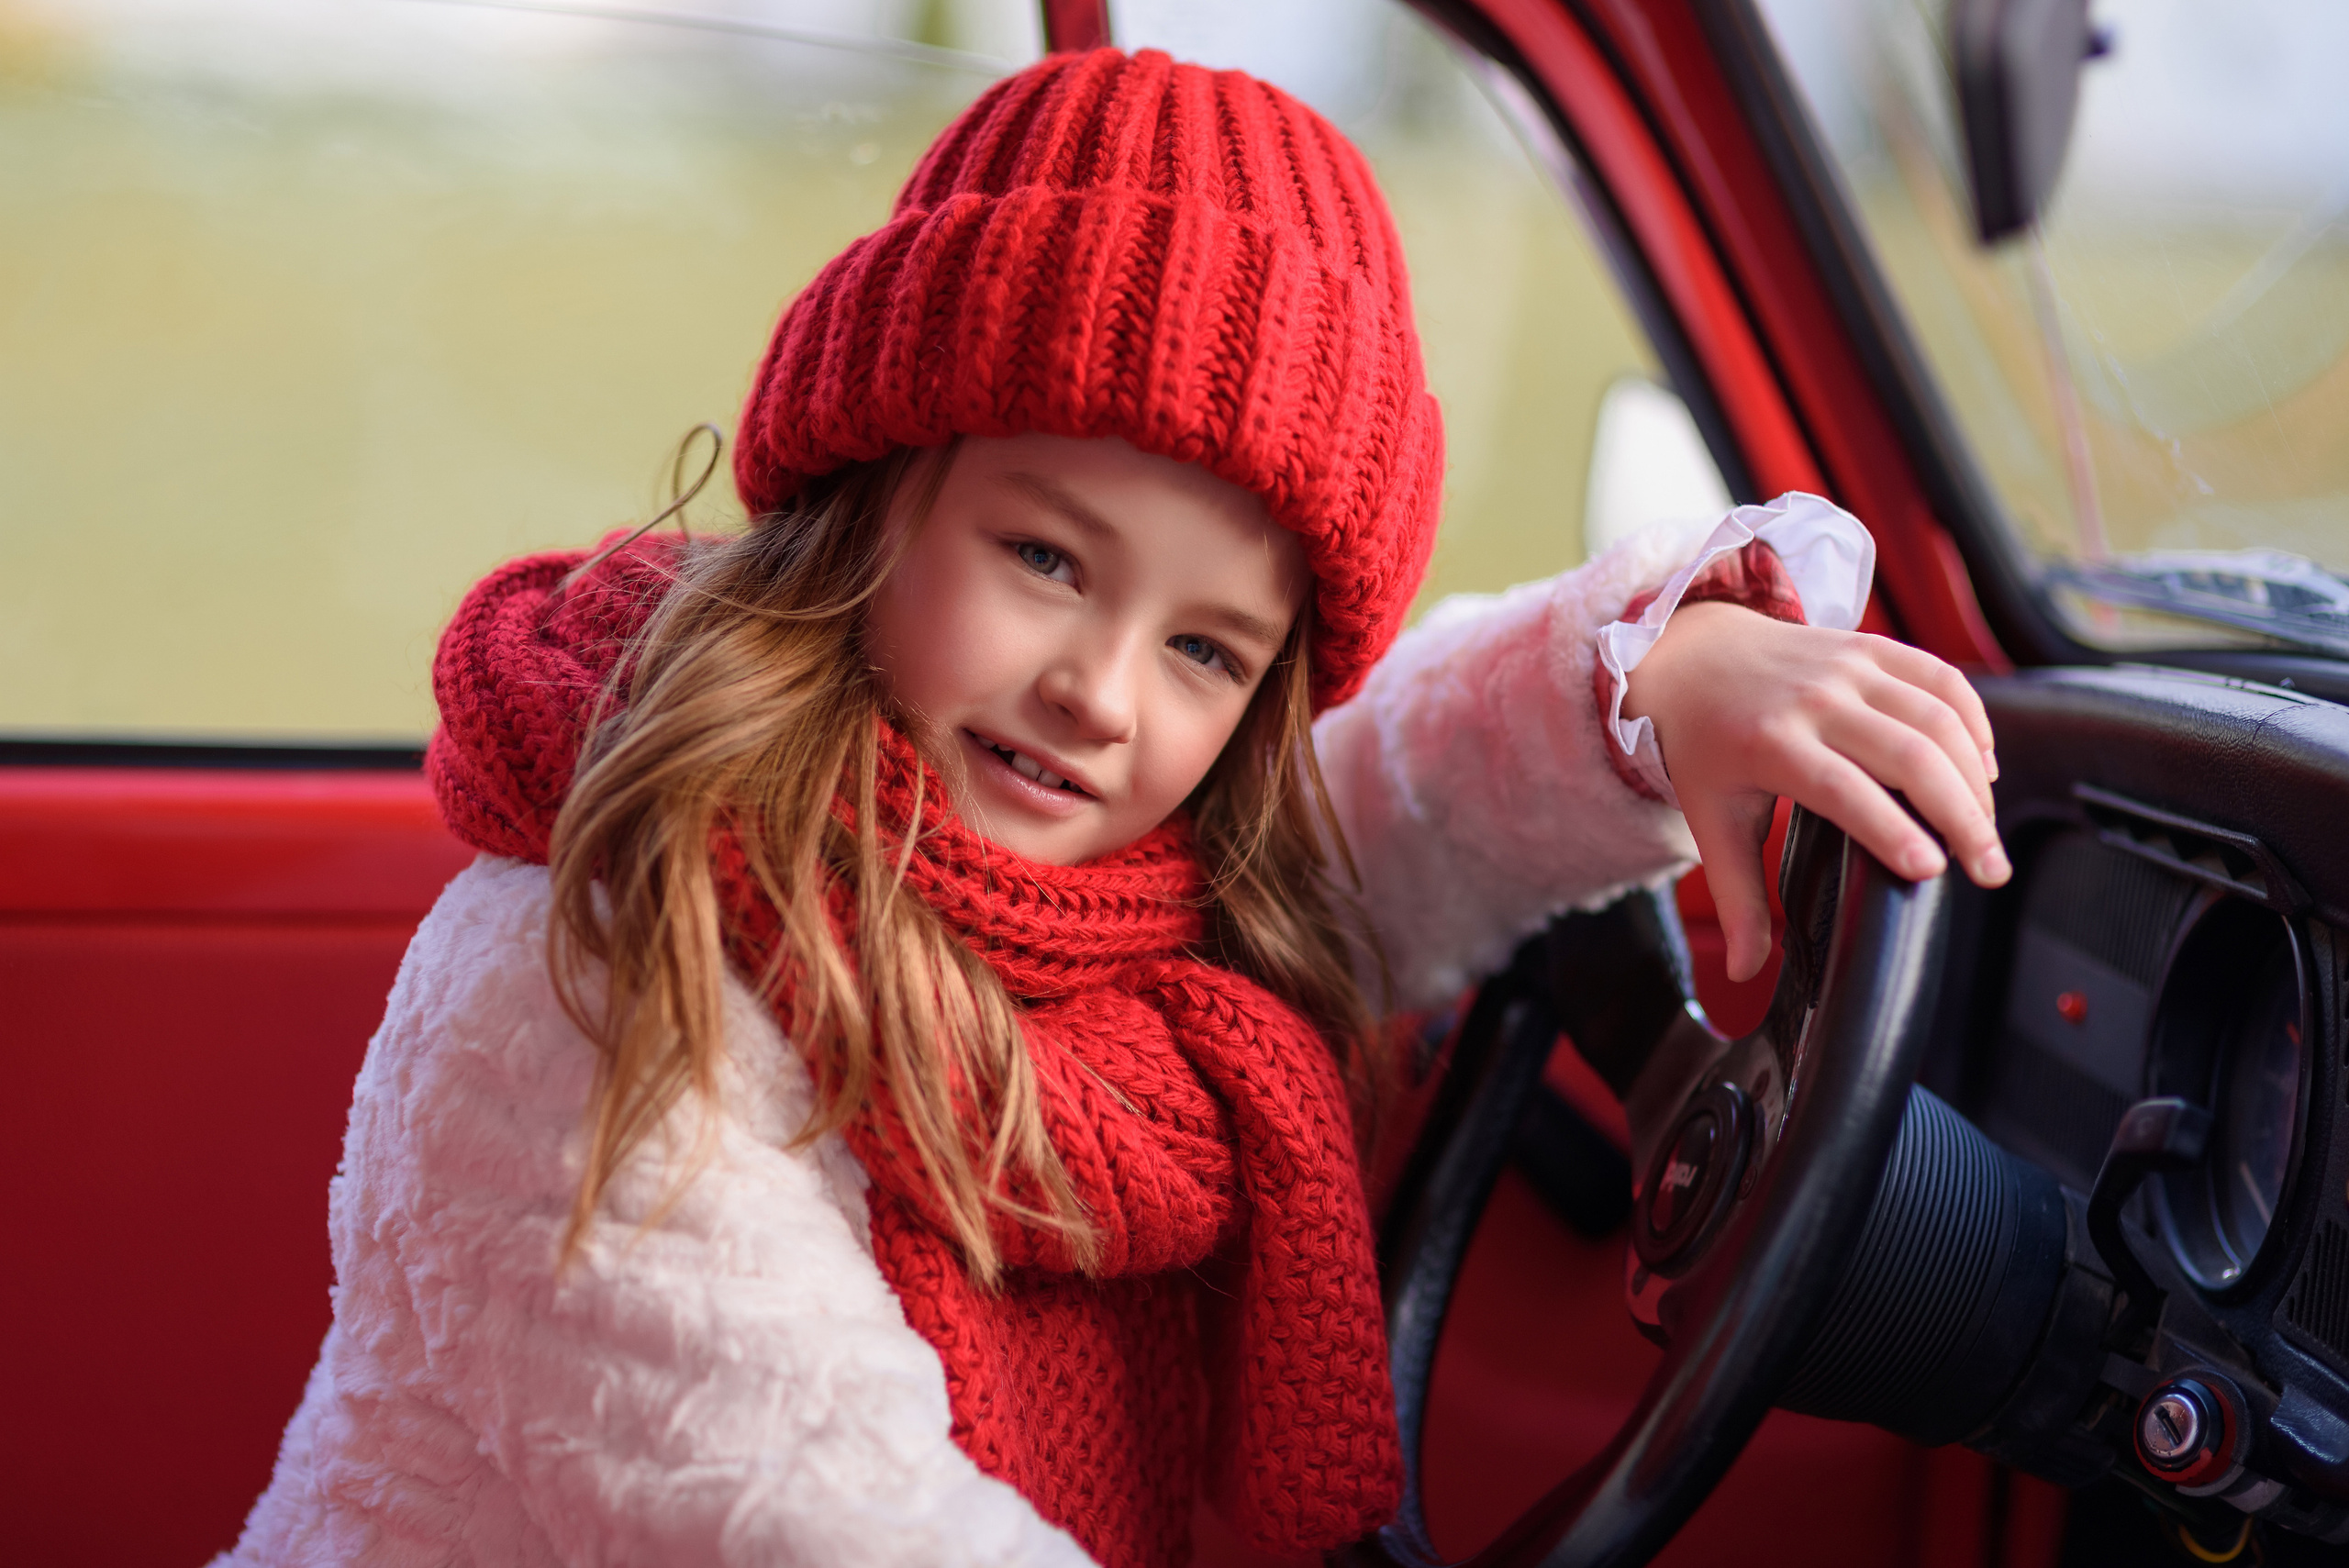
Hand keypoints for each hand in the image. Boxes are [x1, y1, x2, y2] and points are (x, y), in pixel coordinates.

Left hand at [1623, 601, 2009, 981]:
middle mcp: (1814, 699)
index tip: (1932, 870)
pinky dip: (1973, 722)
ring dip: (1974, 776)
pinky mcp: (1872, 647)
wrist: (1693, 655)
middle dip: (1961, 816)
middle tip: (1990, 871)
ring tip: (1986, 831)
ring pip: (1935, 715)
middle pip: (1909, 754)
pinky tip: (1983, 769)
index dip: (1890, 828)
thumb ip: (1736, 898)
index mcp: (1769, 744)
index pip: (1841, 789)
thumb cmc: (1703, 744)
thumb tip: (1747, 973)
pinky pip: (1940, 678)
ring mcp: (1847, 667)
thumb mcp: (1710, 819)